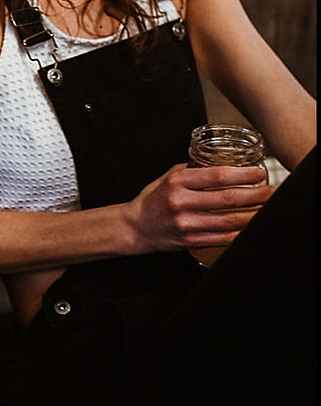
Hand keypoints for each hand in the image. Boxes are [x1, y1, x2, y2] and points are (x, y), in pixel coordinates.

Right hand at [128, 162, 271, 253]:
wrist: (134, 228)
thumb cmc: (152, 201)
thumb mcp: (167, 178)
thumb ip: (192, 171)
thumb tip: (219, 165)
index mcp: (177, 183)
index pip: (217, 176)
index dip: (243, 174)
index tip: (258, 173)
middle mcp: (182, 203)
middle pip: (229, 198)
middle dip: (256, 194)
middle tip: (270, 191)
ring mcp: (187, 224)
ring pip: (231, 220)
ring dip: (255, 214)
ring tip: (267, 208)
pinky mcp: (191, 241)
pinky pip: (224, 237)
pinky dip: (242, 232)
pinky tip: (252, 227)